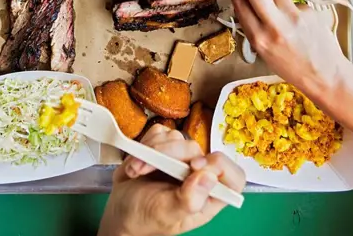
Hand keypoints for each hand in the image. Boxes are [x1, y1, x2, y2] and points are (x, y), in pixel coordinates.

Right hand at [98, 125, 245, 235]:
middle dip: (168, 155)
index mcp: (209, 196)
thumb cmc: (144, 218)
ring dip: (151, 151)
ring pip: (176, 138)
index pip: (233, 176)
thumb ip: (189, 199)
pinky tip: (136, 163)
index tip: (194, 166)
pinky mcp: (164, 146)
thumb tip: (208, 177)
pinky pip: (160, 133)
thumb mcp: (166, 213)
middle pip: (197, 149)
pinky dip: (144, 144)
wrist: (119, 209)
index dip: (219, 166)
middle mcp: (199, 174)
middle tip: (146, 168)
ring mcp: (181, 158)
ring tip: (136, 171)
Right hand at [229, 0, 348, 100]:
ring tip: (280, 11)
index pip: (241, 5)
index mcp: (259, 39)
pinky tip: (298, 21)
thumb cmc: (292, 66)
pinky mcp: (309, 12)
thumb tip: (244, 1)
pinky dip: (292, 7)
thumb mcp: (264, 52)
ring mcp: (294, 17)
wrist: (325, 75)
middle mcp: (275, 27)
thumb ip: (253, 27)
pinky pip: (294, 1)